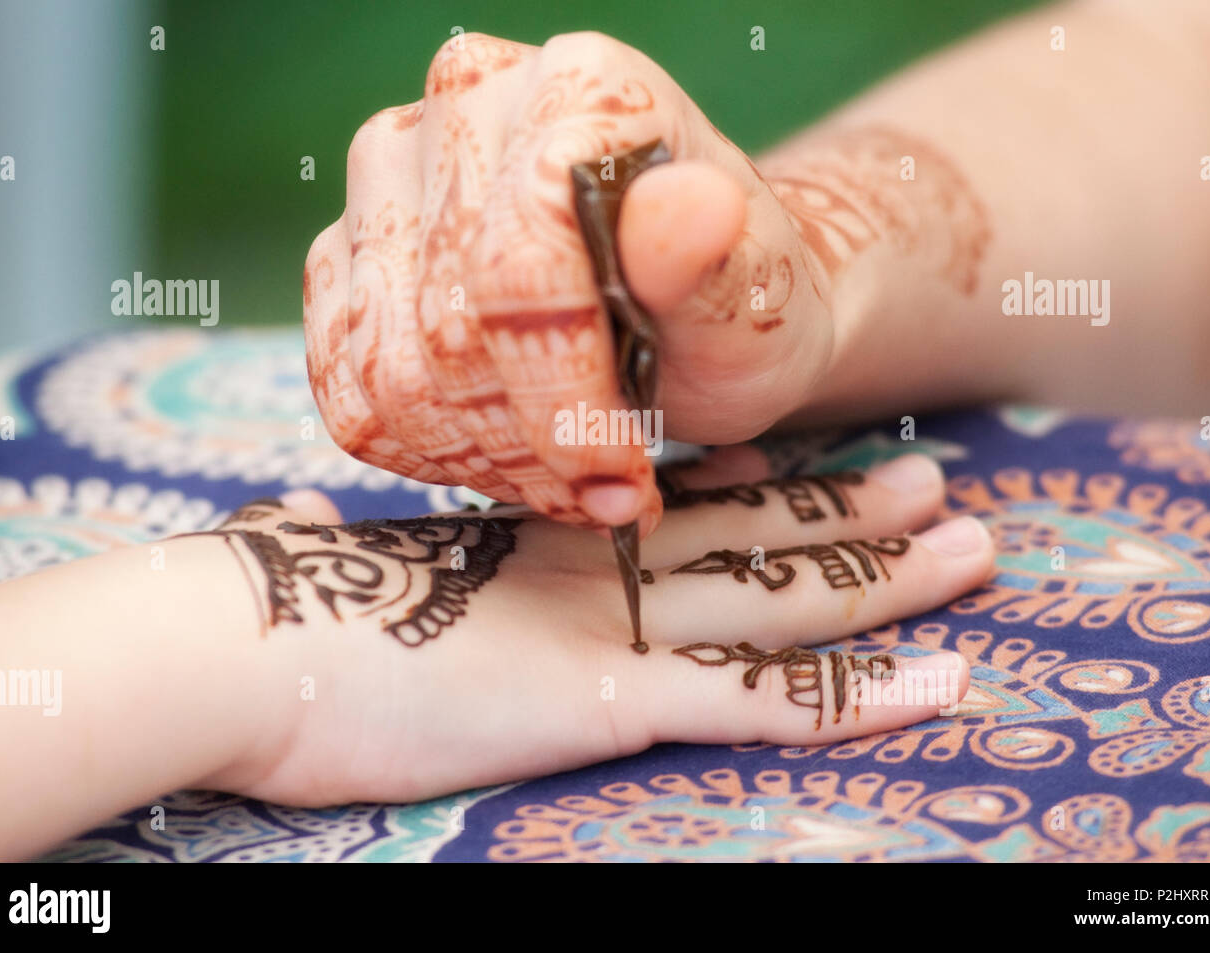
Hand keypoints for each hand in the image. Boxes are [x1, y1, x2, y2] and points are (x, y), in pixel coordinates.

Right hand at [203, 452, 991, 805]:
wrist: (235, 640)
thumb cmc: (267, 609)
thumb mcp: (323, 561)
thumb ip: (340, 541)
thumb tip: (298, 518)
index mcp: (538, 536)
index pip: (671, 502)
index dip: (757, 482)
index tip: (816, 462)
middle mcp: (594, 565)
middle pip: (749, 533)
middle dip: (848, 511)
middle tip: (936, 484)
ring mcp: (610, 627)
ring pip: (780, 597)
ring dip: (882, 578)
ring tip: (974, 548)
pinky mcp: (606, 697)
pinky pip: (758, 699)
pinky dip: (854, 696)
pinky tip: (940, 685)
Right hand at [304, 31, 837, 535]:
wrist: (698, 313)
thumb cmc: (734, 299)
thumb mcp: (756, 297)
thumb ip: (715, 263)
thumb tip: (690, 211)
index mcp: (577, 86)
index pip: (520, 264)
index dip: (560, 393)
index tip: (616, 472)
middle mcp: (463, 105)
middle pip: (446, 326)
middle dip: (529, 444)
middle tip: (600, 492)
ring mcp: (389, 176)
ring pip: (388, 369)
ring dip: (479, 459)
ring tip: (560, 480)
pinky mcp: (347, 252)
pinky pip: (345, 386)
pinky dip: (423, 452)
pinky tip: (499, 460)